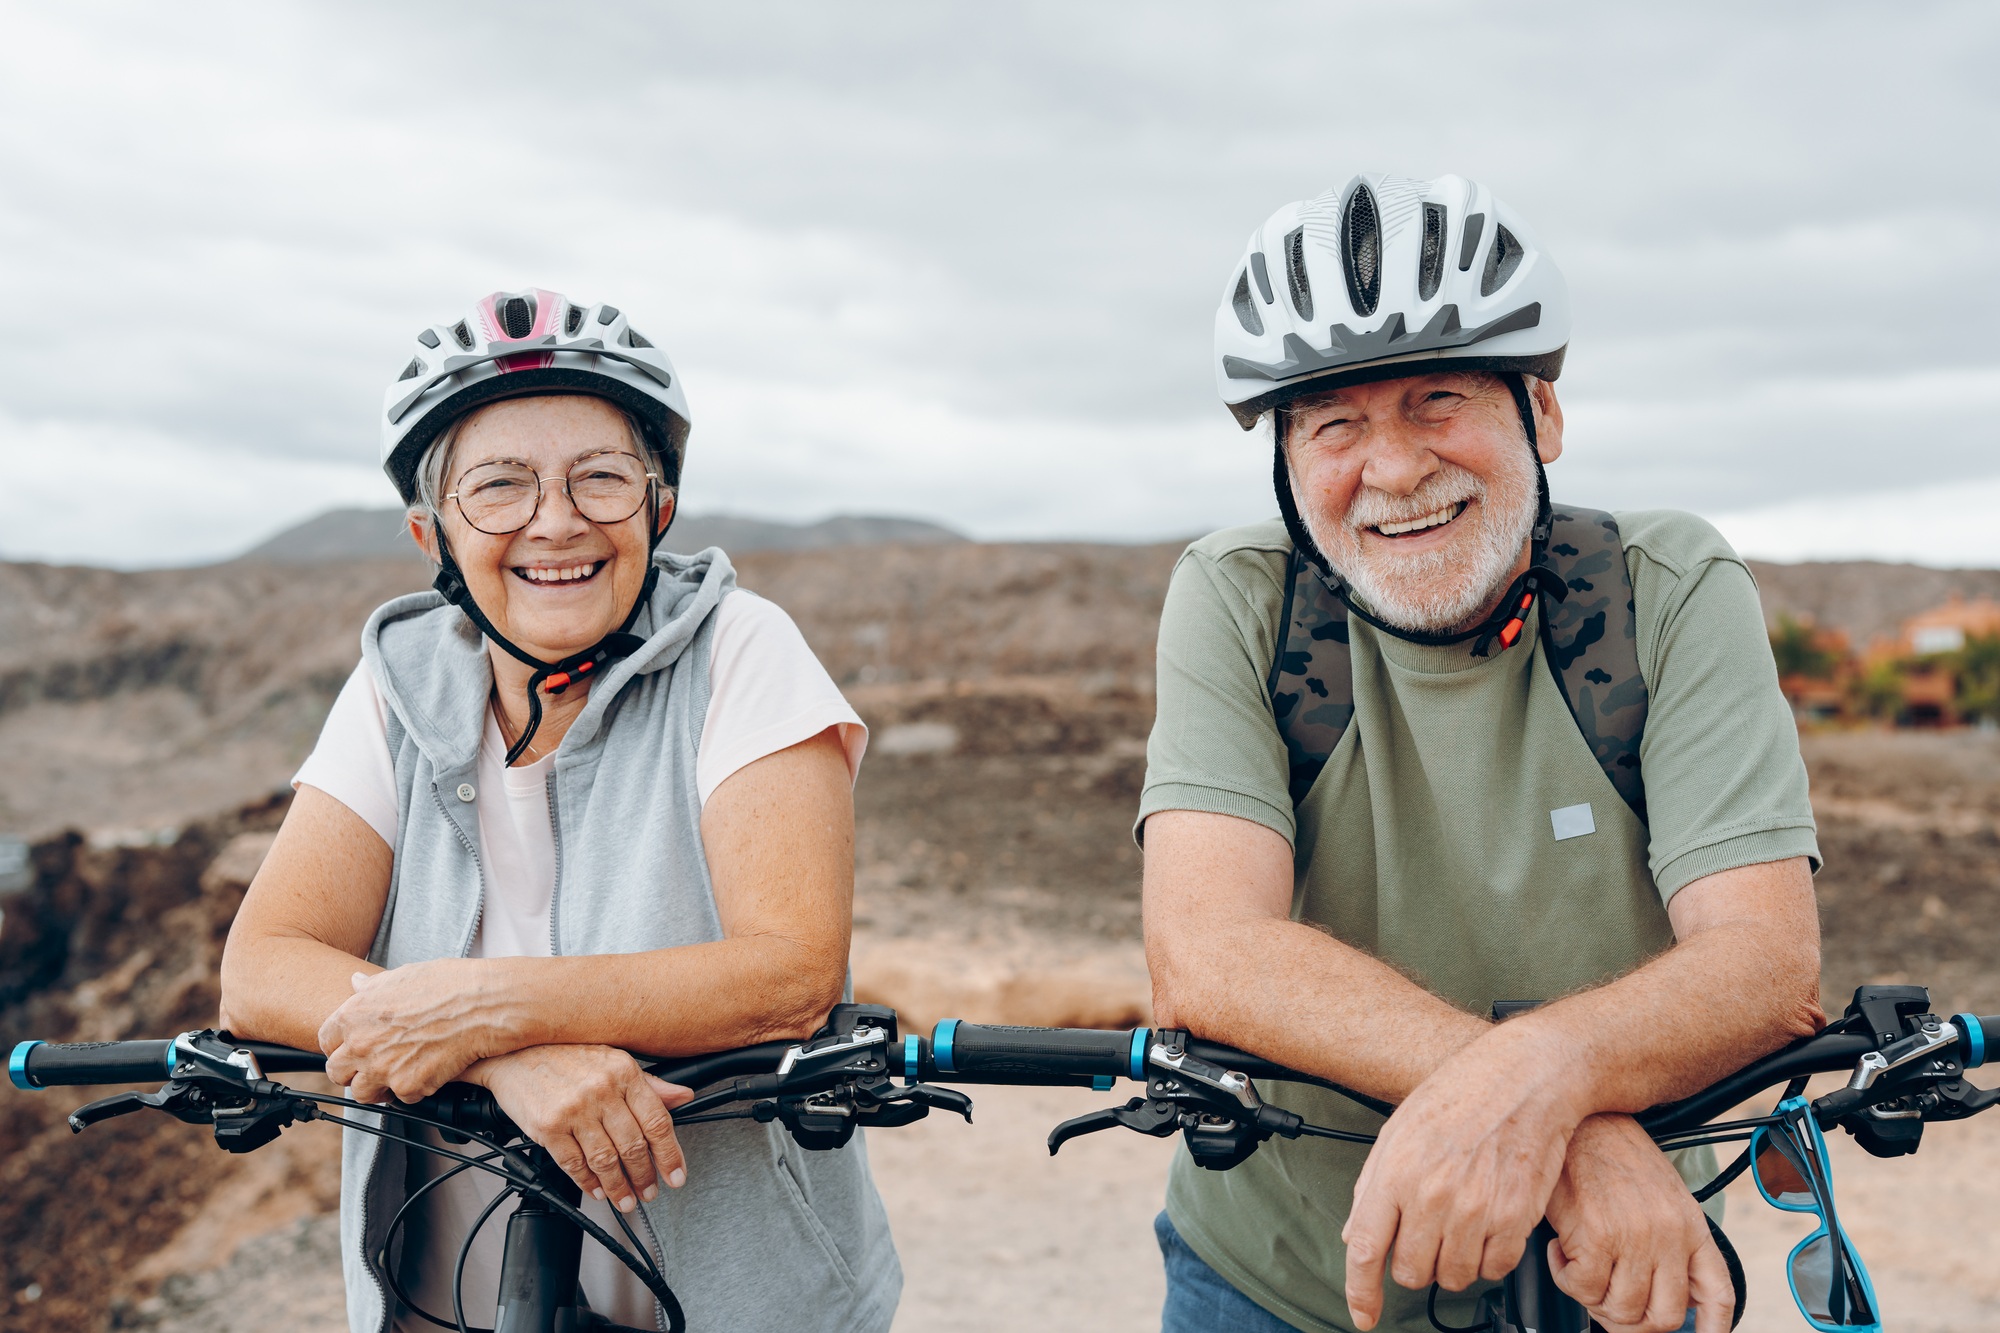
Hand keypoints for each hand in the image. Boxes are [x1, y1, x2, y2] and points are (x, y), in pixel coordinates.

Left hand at [320, 961, 522, 1101]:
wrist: (484, 1005)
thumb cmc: (449, 985)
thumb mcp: (404, 975)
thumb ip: (373, 986)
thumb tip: (356, 983)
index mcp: (354, 1014)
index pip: (325, 1040)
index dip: (340, 1045)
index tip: (353, 1047)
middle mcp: (360, 1044)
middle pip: (336, 1072)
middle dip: (353, 1070)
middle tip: (374, 1065)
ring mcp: (382, 1068)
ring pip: (362, 1093)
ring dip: (378, 1087)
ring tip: (398, 1075)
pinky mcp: (407, 1086)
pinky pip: (401, 1098)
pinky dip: (413, 1090)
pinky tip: (427, 1073)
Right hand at [468, 1045, 692, 1213]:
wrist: (514, 1052)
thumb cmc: (565, 1055)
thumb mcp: (612, 1060)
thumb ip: (650, 1084)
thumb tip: (683, 1096)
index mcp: (623, 1072)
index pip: (657, 1121)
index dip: (670, 1154)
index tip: (676, 1175)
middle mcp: (601, 1090)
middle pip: (633, 1146)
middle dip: (644, 1176)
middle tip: (649, 1191)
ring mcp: (573, 1110)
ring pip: (605, 1160)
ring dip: (618, 1187)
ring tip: (625, 1199)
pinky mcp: (547, 1127)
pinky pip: (574, 1164)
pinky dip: (588, 1183)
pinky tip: (597, 1189)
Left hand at [1342, 1023, 1582, 1330]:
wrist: (1522, 1077)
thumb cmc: (1458, 1096)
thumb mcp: (1397, 1131)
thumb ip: (1372, 1188)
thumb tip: (1356, 1236)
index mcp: (1395, 1172)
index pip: (1365, 1251)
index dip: (1360, 1293)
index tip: (1363, 1314)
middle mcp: (1433, 1195)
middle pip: (1410, 1272)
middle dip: (1413, 1263)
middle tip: (1425, 1234)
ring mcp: (1476, 1209)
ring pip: (1453, 1277)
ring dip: (1451, 1264)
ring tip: (1458, 1224)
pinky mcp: (1515, 1217)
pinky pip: (1495, 1268)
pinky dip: (1489, 1259)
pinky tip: (1487, 1228)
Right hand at [1545, 1115, 1734, 1332]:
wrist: (1579, 1119)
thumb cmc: (1611, 1153)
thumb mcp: (1660, 1194)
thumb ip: (1669, 1241)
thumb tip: (1662, 1292)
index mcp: (1690, 1226)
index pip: (1718, 1293)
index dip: (1714, 1329)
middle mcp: (1669, 1236)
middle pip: (1664, 1317)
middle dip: (1632, 1322)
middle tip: (1606, 1301)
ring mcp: (1635, 1238)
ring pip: (1620, 1310)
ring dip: (1593, 1298)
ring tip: (1579, 1266)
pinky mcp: (1596, 1235)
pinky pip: (1582, 1288)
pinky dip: (1566, 1277)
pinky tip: (1560, 1250)